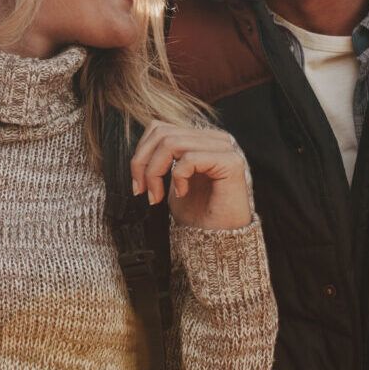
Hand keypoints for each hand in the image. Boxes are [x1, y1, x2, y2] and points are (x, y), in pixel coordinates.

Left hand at [130, 123, 251, 229]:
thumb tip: (139, 150)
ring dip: (155, 172)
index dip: (141, 153)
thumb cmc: (198, 214)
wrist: (219, 241)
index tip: (137, 184)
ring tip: (157, 196)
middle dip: (143, 163)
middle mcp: (214, 138)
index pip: (160, 128)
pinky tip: (182, 193)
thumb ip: (163, 158)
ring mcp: (224, 148)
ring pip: (172, 143)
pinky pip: (190, 158)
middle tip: (141, 191)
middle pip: (162, 133)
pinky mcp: (231, 162)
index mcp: (200, 139)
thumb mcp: (173, 181)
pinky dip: (178, 177)